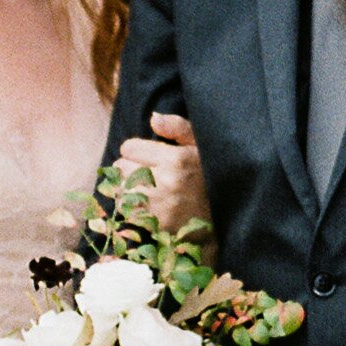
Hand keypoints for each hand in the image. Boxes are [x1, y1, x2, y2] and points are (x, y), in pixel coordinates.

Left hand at [117, 112, 206, 237]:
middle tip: (147, 174)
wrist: (225, 215)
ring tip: (147, 190)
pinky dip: (132, 210)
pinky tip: (148, 207)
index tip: (148, 157)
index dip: (136, 150)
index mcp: (174, 159)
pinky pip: (127, 213)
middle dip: (130, 168)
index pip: (128, 148)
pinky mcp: (156, 226)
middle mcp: (164, 183)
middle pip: (120, 169)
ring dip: (128, 189)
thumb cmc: (210, 174)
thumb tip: (153, 118)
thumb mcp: (200, 144)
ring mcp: (159, 207)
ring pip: (120, 191)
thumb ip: (178, 127)